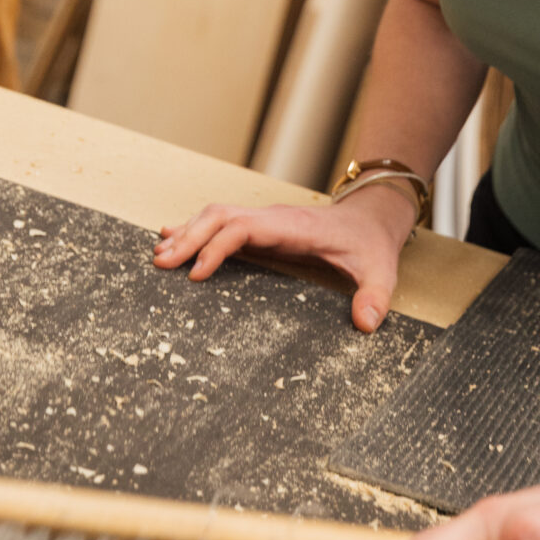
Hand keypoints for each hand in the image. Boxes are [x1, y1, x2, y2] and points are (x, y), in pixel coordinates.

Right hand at [153, 184, 418, 332]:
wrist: (372, 216)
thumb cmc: (370, 244)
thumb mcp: (381, 270)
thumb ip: (375, 296)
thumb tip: (366, 324)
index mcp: (293, 227)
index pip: (244, 228)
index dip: (217, 248)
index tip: (195, 274)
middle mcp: (272, 218)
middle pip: (220, 216)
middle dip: (189, 238)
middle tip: (160, 265)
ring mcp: (264, 220)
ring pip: (216, 215)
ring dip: (187, 232)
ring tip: (158, 255)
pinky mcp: (261, 227)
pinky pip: (222, 223)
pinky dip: (194, 229)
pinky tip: (171, 237)